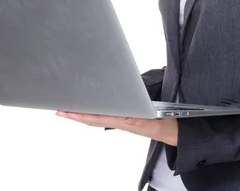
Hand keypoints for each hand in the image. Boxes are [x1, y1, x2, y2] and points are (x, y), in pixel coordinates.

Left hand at [55, 110, 177, 145]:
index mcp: (126, 122)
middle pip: (94, 118)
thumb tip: (126, 119)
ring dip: (84, 113)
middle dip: (76, 114)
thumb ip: (143, 123)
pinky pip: (109, 114)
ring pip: (100, 117)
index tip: (66, 110)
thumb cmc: (170, 126)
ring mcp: (126, 120)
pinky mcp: (131, 117)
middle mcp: (123, 121)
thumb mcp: (158, 124)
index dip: (80, 115)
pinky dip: (97, 111)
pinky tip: (93, 107)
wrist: (179, 132)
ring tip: (70, 107)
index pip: (97, 118)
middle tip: (59, 108)